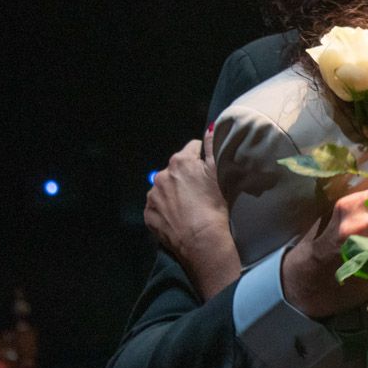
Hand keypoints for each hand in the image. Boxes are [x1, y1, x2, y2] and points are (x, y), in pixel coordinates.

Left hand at [146, 135, 237, 299]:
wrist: (202, 241)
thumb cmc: (214, 206)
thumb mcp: (219, 173)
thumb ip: (213, 146)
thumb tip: (211, 126)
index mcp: (180, 161)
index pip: (192, 149)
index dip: (202, 159)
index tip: (208, 173)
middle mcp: (161, 175)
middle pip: (176, 169)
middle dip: (186, 176)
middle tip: (200, 192)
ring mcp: (152, 196)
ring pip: (165, 188)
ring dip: (174, 193)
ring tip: (188, 207)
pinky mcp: (148, 214)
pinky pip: (157, 206)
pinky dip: (166, 209)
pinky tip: (178, 217)